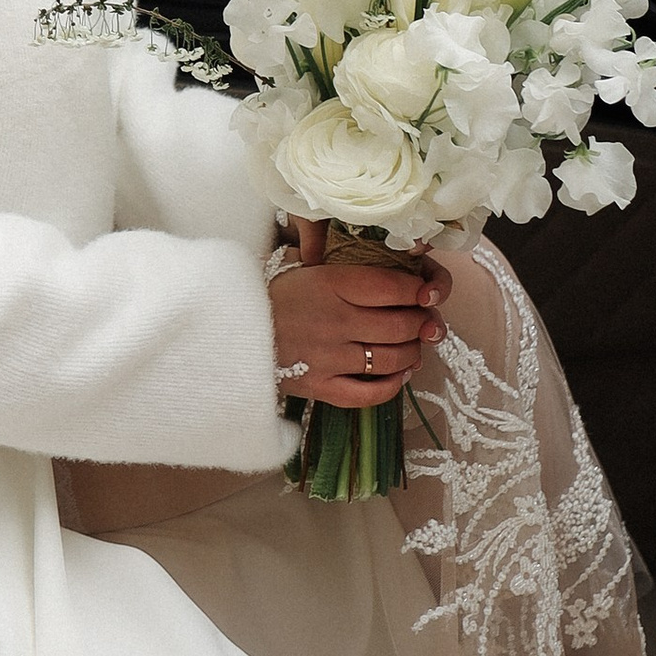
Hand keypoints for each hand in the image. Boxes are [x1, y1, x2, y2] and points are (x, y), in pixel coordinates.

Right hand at [269, 222, 449, 410]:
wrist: (228, 331)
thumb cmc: (268, 293)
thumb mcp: (301, 265)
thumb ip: (341, 265)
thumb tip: (391, 261)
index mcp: (329, 283)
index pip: (392, 287)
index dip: (418, 291)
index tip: (427, 293)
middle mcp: (334, 321)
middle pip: (400, 325)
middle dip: (422, 324)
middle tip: (426, 321)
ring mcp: (328, 358)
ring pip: (391, 359)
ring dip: (413, 353)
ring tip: (415, 346)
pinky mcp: (321, 388)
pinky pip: (369, 394)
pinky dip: (392, 385)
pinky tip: (399, 374)